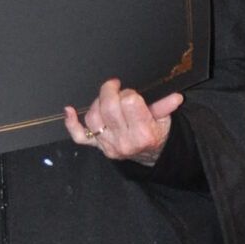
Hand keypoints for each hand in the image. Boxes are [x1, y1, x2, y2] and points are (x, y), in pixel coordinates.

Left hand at [64, 78, 182, 166]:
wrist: (150, 156)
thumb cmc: (156, 133)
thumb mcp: (164, 120)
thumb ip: (165, 107)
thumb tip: (176, 97)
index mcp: (143, 133)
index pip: (128, 102)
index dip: (129, 93)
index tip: (131, 95)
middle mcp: (124, 141)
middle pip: (108, 108)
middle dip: (110, 91)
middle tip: (115, 87)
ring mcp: (108, 145)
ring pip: (92, 118)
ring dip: (97, 103)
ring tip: (106, 99)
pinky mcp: (98, 147)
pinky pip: (79, 137)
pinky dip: (71, 123)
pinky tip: (68, 110)